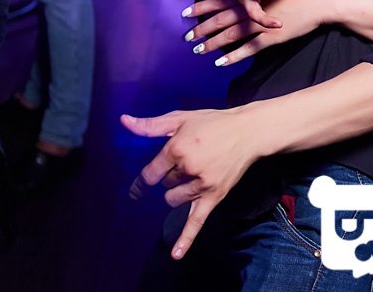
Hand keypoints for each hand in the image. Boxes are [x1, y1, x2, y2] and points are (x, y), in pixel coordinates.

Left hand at [122, 107, 268, 259]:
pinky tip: (176, 254)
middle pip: (165, 184)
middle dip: (171, 176)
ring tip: (195, 175)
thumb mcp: (181, 118)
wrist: (249, 132)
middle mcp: (188, 167)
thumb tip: (124, 122)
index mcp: (177, 148)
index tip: (136, 190)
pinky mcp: (214, 196)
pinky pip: (196, 220)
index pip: (151, 172)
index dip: (143, 180)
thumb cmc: (213, 123)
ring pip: (174, 199)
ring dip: (178, 192)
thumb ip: (151, 125)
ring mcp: (202, 184)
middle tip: (190, 160)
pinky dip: (186, 239)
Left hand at [187, 0, 325, 66]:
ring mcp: (261, 23)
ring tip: (197, 50)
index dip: (202, 7)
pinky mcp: (271, 37)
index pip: (221, 1)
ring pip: (230, 35)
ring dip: (212, 43)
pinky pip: (248, 49)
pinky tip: (219, 62)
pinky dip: (232, 56)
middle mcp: (252, 8)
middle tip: (186, 37)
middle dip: (201, 28)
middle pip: (220, 19)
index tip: (185, 12)